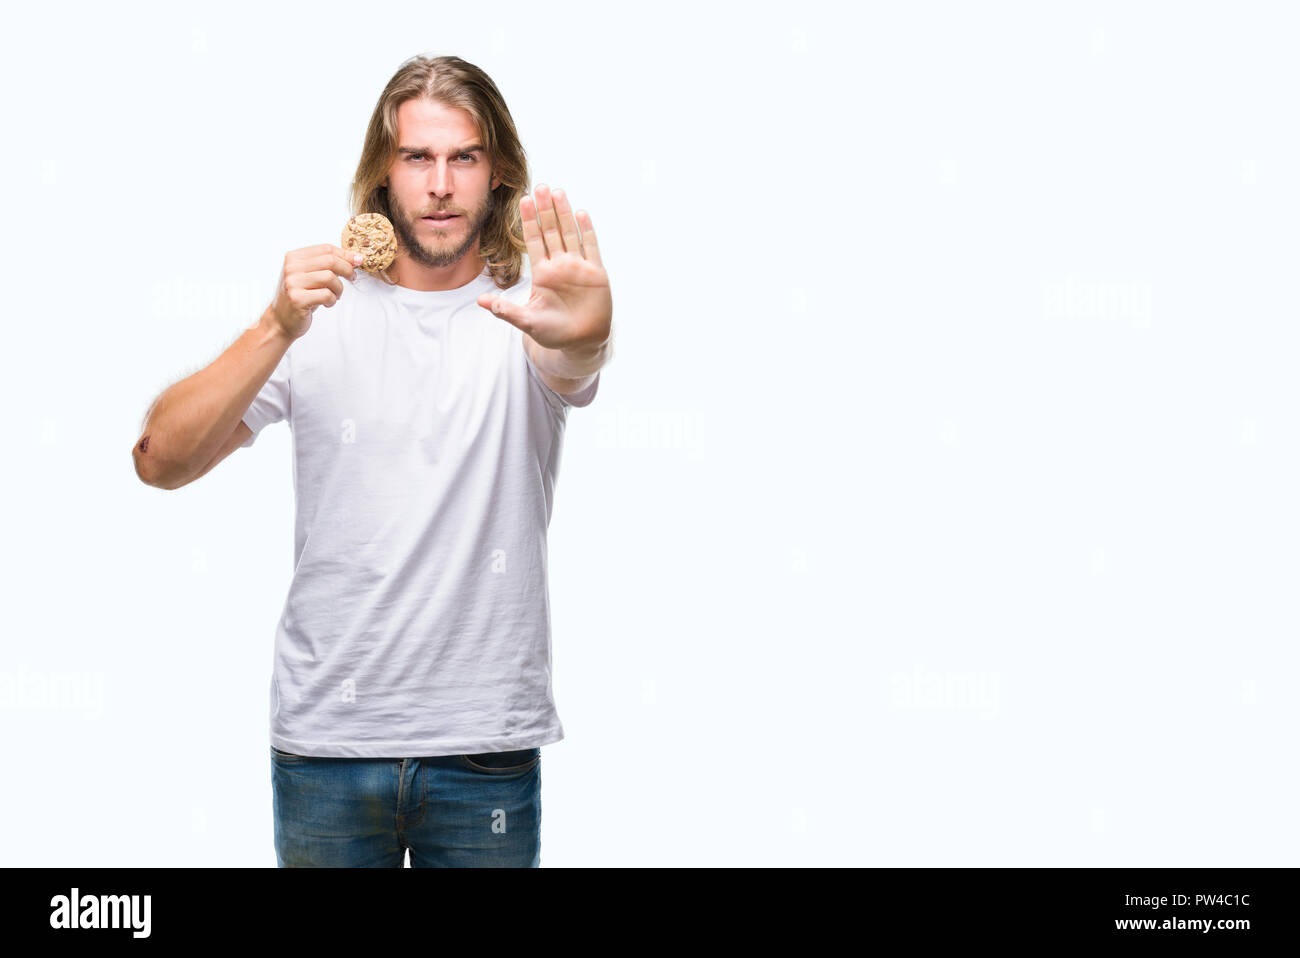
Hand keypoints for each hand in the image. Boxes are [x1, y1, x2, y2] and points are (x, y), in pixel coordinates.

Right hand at [266, 244, 362, 340]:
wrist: (280, 320)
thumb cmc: (300, 296)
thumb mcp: (310, 276)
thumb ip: (326, 265)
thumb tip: (355, 258)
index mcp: (294, 257)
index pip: (326, 248)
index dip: (345, 254)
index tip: (358, 261)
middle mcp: (291, 267)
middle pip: (330, 260)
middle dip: (347, 269)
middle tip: (352, 278)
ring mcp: (292, 283)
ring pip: (330, 277)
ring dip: (339, 288)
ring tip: (336, 295)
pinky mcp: (297, 299)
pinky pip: (326, 295)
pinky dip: (333, 300)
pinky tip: (328, 303)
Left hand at [477, 184, 611, 351]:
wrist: (582, 342)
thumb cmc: (554, 333)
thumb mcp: (528, 322)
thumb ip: (507, 311)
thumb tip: (481, 301)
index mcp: (542, 274)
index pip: (534, 241)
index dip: (529, 221)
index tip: (523, 200)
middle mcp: (560, 265)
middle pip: (551, 231)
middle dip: (545, 210)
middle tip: (539, 186)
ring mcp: (578, 267)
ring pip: (570, 234)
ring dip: (564, 213)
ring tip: (557, 192)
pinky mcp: (596, 273)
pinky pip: (591, 247)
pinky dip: (586, 231)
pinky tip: (581, 213)